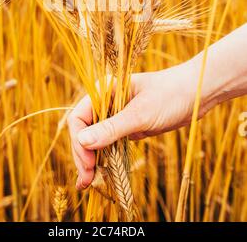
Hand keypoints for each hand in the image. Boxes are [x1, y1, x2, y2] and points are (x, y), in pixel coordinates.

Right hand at [68, 60, 202, 189]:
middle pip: (84, 131)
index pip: (78, 117)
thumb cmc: (170, 95)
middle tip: (86, 181)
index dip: (79, 141)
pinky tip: (101, 173)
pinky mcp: (127, 126)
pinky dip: (104, 157)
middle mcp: (106, 102)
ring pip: (95, 139)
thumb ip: (112, 128)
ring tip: (88, 183)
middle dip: (83, 155)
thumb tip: (82, 141)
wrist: (196, 93)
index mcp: (103, 90)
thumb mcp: (141, 114)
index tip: (88, 163)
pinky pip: (109, 143)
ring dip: (91, 159)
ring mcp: (116, 114)